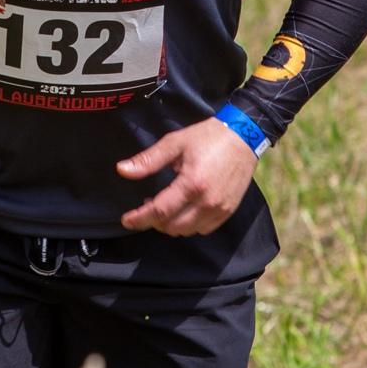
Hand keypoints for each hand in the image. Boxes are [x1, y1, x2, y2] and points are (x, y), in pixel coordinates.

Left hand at [117, 119, 259, 235]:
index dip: (140, 218)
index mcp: (192, 183)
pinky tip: (183, 210)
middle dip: (154, 221)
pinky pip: (203, 229)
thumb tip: (122, 170)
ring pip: (187, 231)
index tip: (126, 220)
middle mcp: (207, 201)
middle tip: (147, 205)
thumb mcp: (175, 143)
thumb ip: (148, 160)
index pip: (160, 211)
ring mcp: (220, 208)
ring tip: (165, 206)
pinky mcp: (228, 211)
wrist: (244, 136)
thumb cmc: (208, 137)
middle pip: (172, 226)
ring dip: (171, 224)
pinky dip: (189, 225)